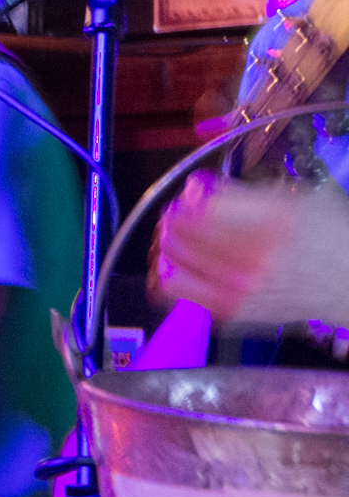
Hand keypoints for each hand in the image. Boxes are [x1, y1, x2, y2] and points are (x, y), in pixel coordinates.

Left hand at [153, 169, 348, 325]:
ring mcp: (239, 287)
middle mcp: (253, 256)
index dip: (191, 193)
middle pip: (179, 228)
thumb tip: (198, 186)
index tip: (196, 191)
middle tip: (182, 210)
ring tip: (178, 234)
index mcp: (271, 222)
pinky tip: (179, 261)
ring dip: (167, 239)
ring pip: (171, 256)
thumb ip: (244, 191)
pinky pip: (176, 287)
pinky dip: (169, 269)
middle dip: (175, 213)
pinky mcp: (231, 309)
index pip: (201, 204)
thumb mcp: (299, 197)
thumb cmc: (329, 238)